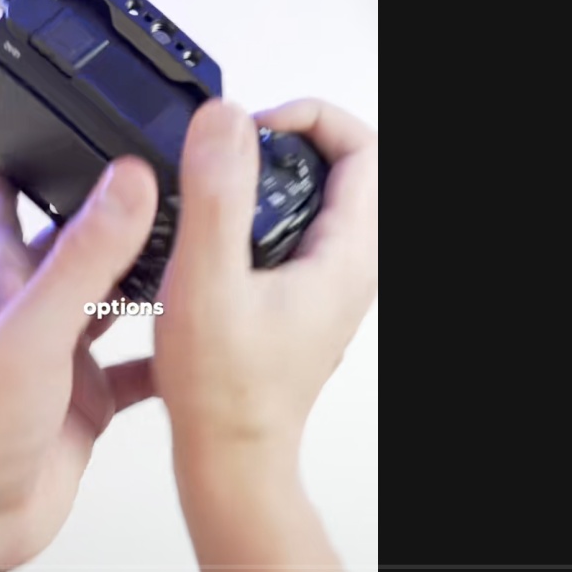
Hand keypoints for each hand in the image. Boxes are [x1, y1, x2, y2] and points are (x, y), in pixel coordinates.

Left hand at [0, 159, 158, 571]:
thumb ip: (84, 257)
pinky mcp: (84, 395)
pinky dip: (163, 350)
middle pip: (73, 238)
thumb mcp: (32, 329)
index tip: (63, 115)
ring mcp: (58, 350)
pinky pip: (133, 363)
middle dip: (113, 210)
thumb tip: (128, 182)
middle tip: (164, 177)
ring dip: (145, 274)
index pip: (1, 190)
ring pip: (109, 295)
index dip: (27, 150)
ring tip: (193, 244)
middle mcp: (28, 304)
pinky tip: (196, 338)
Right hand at [155, 98, 377, 468]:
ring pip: (319, 196)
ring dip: (273, 172)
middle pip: (344, 166)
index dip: (310, 117)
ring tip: (221, 179)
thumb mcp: (208, 282)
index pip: (363, 149)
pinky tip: (216, 227)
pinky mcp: (301, 294)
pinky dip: (261, 207)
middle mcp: (348, 265)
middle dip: (289, 137)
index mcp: (346, 255)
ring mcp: (327, 281)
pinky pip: (296, 227)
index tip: (254, 128)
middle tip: (235, 147)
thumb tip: (225, 120)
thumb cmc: (223, 390)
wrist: (228, 455)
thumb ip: (218, 196)